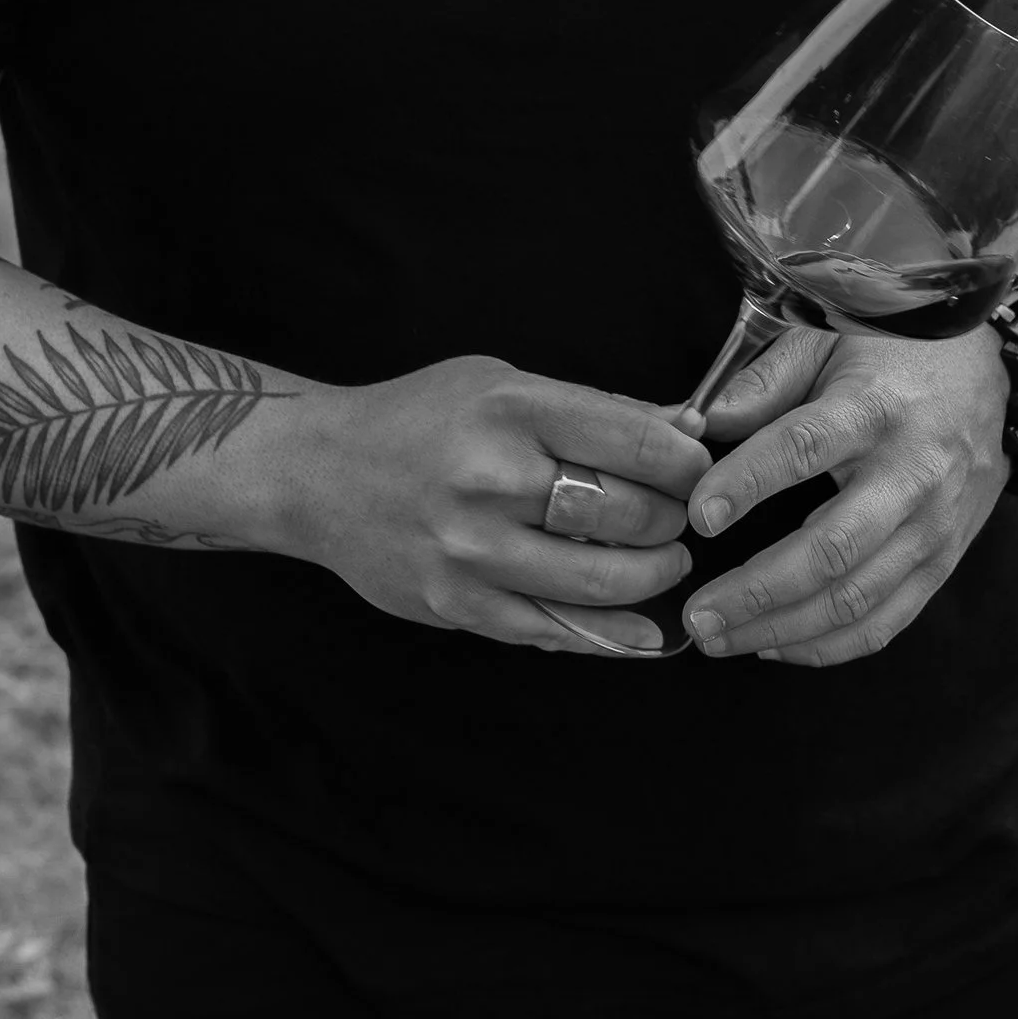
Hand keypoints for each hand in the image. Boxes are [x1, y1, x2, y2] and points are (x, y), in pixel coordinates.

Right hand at [276, 358, 708, 657]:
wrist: (317, 474)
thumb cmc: (418, 421)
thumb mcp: (500, 385)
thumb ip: (592, 410)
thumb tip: (688, 429)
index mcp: (508, 409)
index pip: (635, 438)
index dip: (688, 462)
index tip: (700, 470)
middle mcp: (490, 479)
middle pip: (630, 513)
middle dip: (674, 519)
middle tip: (677, 517)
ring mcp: (472, 550)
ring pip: (604, 580)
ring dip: (654, 575)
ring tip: (662, 560)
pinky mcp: (457, 604)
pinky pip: (556, 629)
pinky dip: (612, 633)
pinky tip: (641, 626)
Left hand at [680, 319, 1010, 664]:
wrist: (992, 377)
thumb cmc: (894, 355)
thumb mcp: (828, 339)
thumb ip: (763, 382)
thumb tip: (698, 425)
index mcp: (873, 409)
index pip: (802, 448)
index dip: (747, 484)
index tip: (696, 516)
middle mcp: (911, 474)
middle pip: (832, 549)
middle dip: (758, 590)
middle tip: (695, 613)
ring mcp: (933, 527)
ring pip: (856, 598)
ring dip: (782, 628)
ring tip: (718, 638)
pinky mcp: (944, 562)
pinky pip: (887, 622)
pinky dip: (828, 644)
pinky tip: (773, 644)